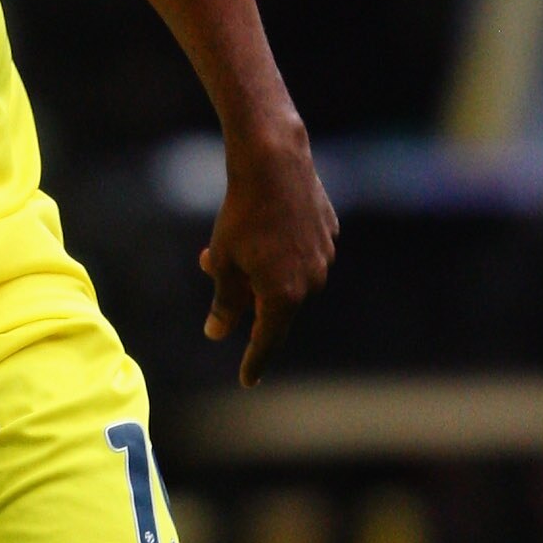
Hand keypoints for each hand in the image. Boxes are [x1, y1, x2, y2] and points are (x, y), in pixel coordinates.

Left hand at [200, 123, 336, 387]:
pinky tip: (265, 221)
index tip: (247, 380)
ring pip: (289, 275)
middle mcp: (312, 282)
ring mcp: (325, 256)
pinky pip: (302, 251)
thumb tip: (217, 333)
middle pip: (274, 302)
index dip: (254, 361)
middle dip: (244, 291)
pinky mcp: (330, 231)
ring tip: (233, 239)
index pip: (267, 340)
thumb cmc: (241, 215)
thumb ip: (224, 303)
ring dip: (262, 267)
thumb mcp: (223, 262)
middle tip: (212, 265)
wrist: (273, 162)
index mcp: (284, 296)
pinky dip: (281, 247)